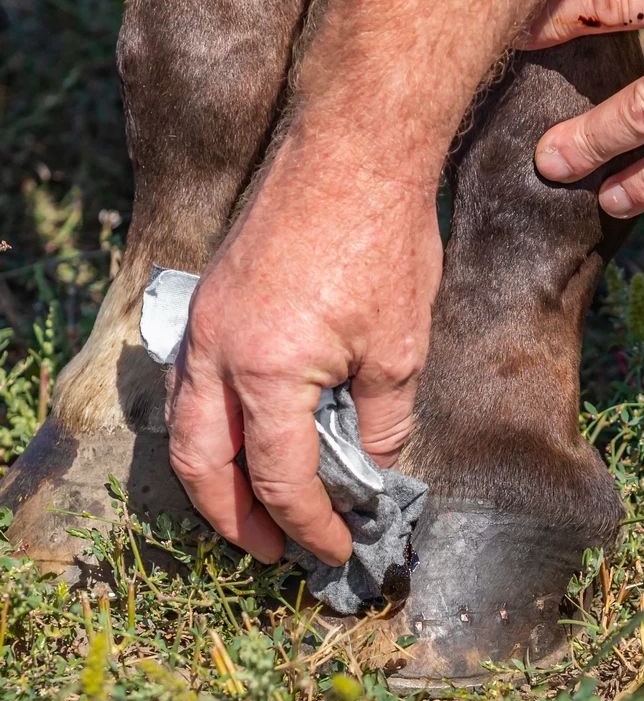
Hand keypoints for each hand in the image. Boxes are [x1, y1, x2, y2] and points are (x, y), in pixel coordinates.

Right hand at [166, 128, 440, 564]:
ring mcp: (204, 324)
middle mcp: (216, 352)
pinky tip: (248, 441)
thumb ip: (382, 422)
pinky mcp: (211, 301)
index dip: (308, 523)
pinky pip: (195, 385)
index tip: (337, 548)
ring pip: (188, 425)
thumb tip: (374, 470)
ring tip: (257, 511)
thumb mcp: (398, 350)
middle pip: (204, 463)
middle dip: (236, 518)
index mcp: (266, 370)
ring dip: (216, 478)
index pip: (279, 476)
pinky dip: (214, 429)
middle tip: (274, 550)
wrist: (353, 150)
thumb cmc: (383, 244)